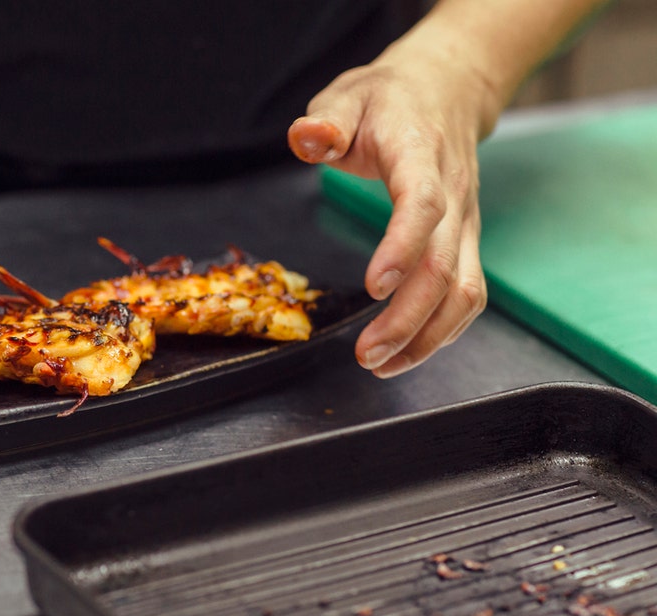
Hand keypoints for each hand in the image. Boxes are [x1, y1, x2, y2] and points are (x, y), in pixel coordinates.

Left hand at [288, 48, 496, 377]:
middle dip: (408, 319)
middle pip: (444, 267)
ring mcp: (465, 223)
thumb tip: (308, 139)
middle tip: (367, 355)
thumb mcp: (347, 95)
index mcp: (420, 156)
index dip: (403, 248)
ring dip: (428, 336)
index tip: (375, 286)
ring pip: (465, 292)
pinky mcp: (465, 242)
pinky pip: (467, 295)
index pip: (422, 206)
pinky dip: (442, 331)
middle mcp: (453, 196)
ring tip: (383, 364)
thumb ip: (325, 121)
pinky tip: (408, 351)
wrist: (445, 90)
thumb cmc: (387, 100)